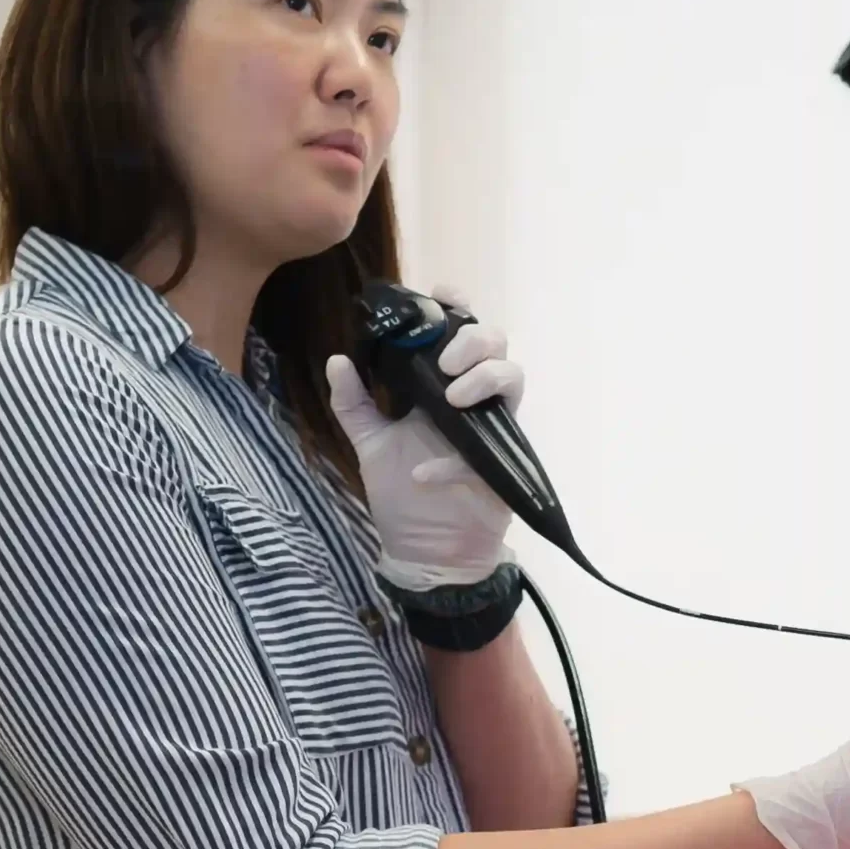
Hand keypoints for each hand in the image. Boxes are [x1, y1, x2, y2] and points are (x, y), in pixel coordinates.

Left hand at [325, 285, 526, 590]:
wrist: (425, 553)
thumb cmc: (402, 496)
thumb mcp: (369, 444)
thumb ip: (354, 403)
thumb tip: (337, 360)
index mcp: (443, 387)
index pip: (460, 332)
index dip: (457, 306)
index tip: (441, 295)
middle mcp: (473, 401)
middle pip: (496, 344)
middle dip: (473, 342)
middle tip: (446, 363)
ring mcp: (492, 431)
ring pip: (513, 379)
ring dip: (484, 380)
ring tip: (452, 399)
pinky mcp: (502, 467)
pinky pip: (489, 450)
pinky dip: (454, 462)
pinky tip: (425, 475)